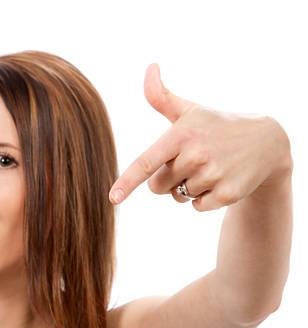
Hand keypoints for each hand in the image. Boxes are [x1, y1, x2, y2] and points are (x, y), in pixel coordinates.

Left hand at [109, 64, 291, 210]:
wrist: (267, 142)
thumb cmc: (217, 126)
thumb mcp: (190, 111)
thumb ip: (162, 97)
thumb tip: (150, 67)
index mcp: (182, 135)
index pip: (147, 162)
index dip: (128, 182)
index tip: (113, 198)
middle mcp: (197, 154)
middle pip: (158, 187)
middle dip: (168, 180)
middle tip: (191, 162)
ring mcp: (214, 175)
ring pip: (178, 197)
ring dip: (187, 189)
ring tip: (209, 169)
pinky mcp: (228, 194)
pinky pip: (197, 207)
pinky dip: (204, 200)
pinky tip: (220, 181)